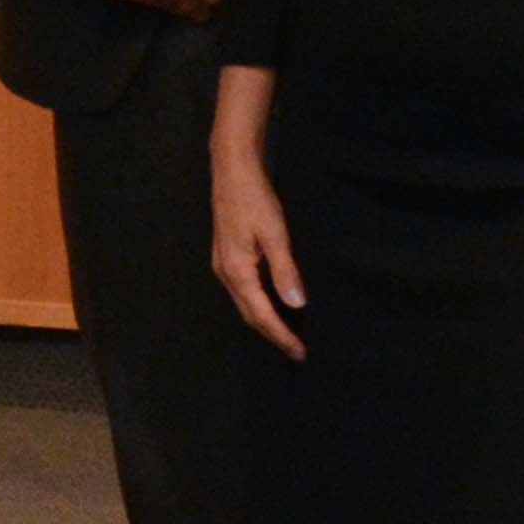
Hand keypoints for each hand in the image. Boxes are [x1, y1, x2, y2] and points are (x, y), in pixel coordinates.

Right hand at [207, 124, 304, 359]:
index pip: (262, 315)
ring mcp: (223, 265)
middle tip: (296, 350)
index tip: (300, 352)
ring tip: (287, 333)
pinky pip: (243, 292)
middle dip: (272, 334)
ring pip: (245, 304)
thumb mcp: (275, 234)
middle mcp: (225, 274)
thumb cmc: (254, 199)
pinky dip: (258, 305)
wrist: (232, 170)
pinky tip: (272, 304)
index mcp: (237, 272)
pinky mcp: (226, 257)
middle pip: (250, 315)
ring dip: (265, 321)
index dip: (282, 335)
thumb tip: (297, 305)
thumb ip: (285, 270)